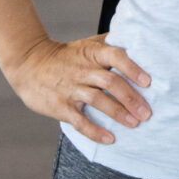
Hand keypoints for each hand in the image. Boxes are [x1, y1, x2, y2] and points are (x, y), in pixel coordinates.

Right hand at [3, 34, 151, 143]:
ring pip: (98, 101)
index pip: (116, 56)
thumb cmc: (66, 55)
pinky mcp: (61, 106)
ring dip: (118, 113)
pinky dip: (95, 131)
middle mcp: (83, 69)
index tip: (148, 82)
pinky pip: (80, 121)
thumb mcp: (87, 44)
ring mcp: (71, 88)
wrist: (30, 65)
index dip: (133, 68)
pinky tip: (109, 139)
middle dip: (131, 98)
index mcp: (93, 53)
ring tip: (135, 123)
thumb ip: (109, 44)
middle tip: (147, 112)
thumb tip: (137, 39)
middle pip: (110, 82)